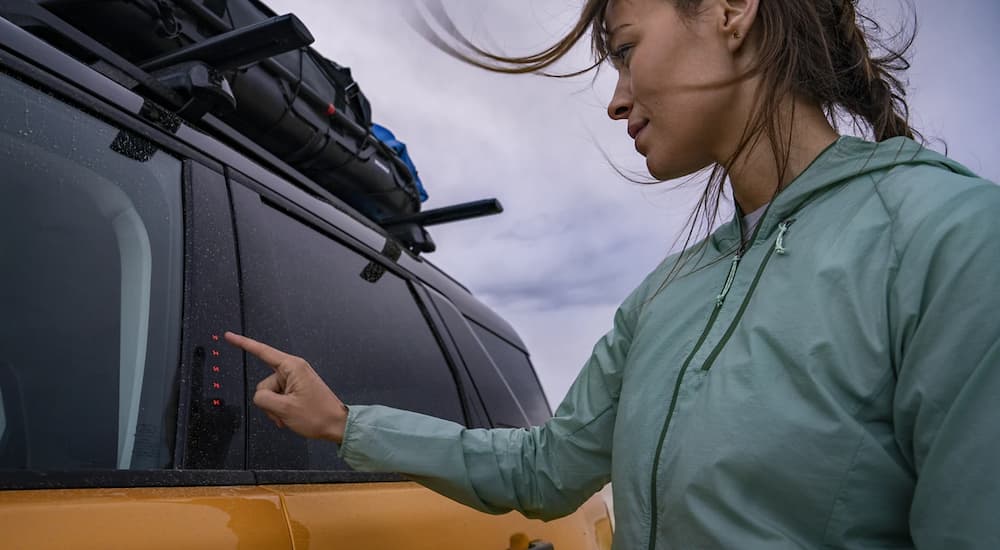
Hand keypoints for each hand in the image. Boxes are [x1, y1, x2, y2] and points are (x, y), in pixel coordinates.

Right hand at [224, 331, 348, 443]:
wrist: (336, 425)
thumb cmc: (316, 416)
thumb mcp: (284, 409)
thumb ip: (263, 399)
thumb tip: (259, 396)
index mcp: (292, 367)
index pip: (262, 351)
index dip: (243, 343)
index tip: (229, 336)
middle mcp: (293, 369)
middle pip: (265, 383)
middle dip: (269, 402)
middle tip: (283, 413)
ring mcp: (295, 379)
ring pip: (270, 394)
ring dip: (275, 409)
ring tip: (289, 417)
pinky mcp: (297, 389)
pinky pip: (278, 398)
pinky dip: (280, 409)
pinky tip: (289, 417)